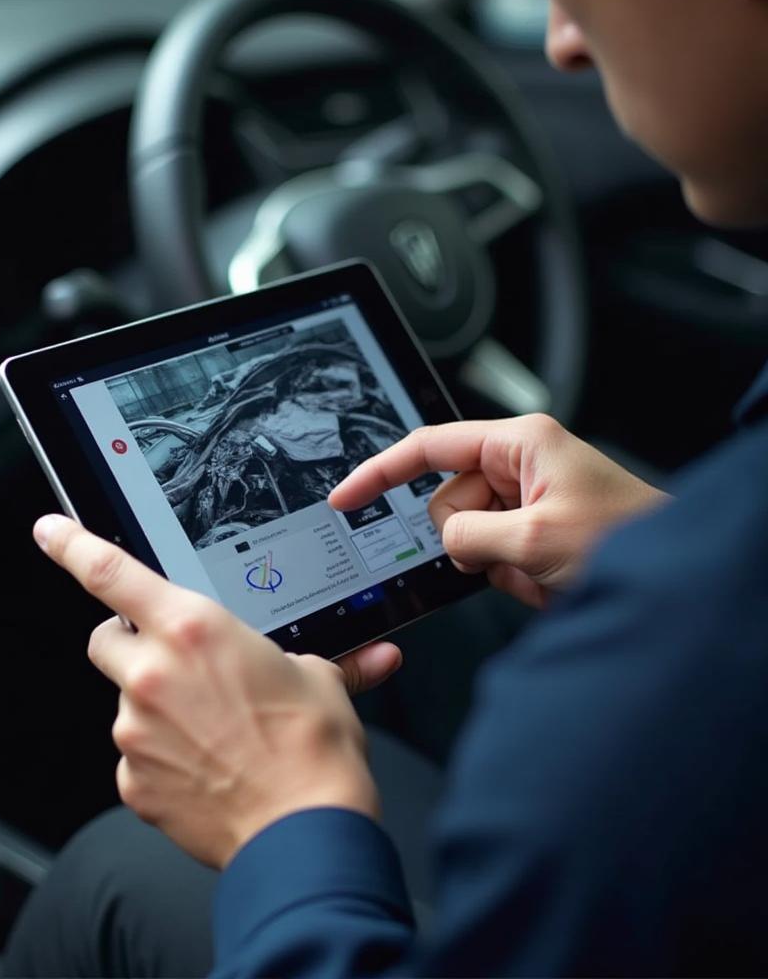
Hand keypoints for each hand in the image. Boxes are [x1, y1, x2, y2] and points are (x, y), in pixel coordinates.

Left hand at [32, 514, 401, 868]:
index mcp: (193, 630)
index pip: (111, 573)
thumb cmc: (313, 750)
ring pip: (125, 702)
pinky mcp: (133, 782)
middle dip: (132, 646)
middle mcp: (152, 674)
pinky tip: (204, 768)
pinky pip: (136, 756)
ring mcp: (135, 731)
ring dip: (156, 707)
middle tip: (175, 665)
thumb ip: (307, 659)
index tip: (49, 531)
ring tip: (212, 731)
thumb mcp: (317, 678)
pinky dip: (162, 757)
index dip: (71, 545)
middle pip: (106, 640)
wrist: (306, 833)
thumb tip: (361, 658)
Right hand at [330, 414, 667, 608]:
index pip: (428, 448)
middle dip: (467, 537)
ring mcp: (524, 499)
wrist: (676, 581)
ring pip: (464, 534)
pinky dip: (509, 573)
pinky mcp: (530, 529)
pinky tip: (546, 576)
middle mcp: (518, 464)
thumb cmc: (628, 539)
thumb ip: (469, 535)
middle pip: (446, 501)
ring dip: (493, 561)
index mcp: (518, 443)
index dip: (380, 472)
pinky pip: (489, 554)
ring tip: (539, 567)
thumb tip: (446, 541)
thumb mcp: (534, 538)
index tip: (347, 495)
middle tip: (509, 553)